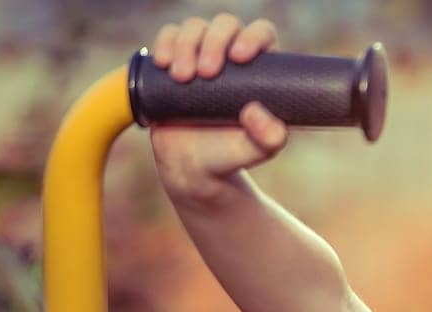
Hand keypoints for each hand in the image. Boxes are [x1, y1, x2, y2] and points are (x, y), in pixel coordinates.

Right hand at [149, 12, 287, 205]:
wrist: (192, 166)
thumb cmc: (230, 156)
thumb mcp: (256, 151)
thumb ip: (268, 138)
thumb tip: (256, 111)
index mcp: (259, 69)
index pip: (262, 34)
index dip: (252, 36)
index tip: (239, 57)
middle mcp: (231, 56)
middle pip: (226, 25)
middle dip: (214, 42)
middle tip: (205, 73)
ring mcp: (201, 55)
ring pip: (195, 27)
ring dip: (187, 44)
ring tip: (182, 78)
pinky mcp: (175, 60)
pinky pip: (168, 35)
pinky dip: (165, 43)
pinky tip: (163, 64)